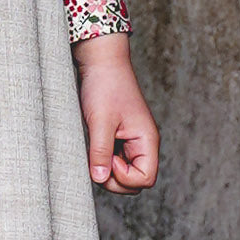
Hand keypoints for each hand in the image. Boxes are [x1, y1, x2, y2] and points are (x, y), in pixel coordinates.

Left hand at [71, 33, 159, 195]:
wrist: (99, 59)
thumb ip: (101, 152)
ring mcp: (130, 140)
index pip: (145, 178)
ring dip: (107, 168)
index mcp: (147, 140)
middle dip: (115, 178)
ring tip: (93, 149)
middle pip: (135, 181)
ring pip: (123, 171)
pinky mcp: (118, 135)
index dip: (125, 177)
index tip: (108, 157)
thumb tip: (99, 178)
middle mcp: (142, 143)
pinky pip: (114, 158)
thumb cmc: (104, 84)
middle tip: (96, 159)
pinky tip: (93, 144)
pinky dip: (103, 158)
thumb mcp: (101, 121)